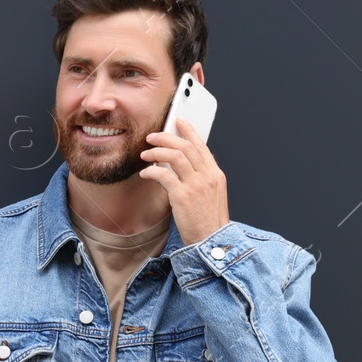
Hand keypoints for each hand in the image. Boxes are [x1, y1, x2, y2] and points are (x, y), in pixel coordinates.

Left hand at [139, 116, 229, 245]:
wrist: (212, 240)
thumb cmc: (208, 221)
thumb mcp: (212, 195)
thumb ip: (200, 178)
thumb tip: (180, 165)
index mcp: (216, 174)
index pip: (201, 145)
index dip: (189, 130)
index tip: (178, 120)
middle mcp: (207, 176)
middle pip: (186, 146)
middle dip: (166, 138)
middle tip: (152, 137)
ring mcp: (196, 185)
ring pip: (174, 156)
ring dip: (156, 152)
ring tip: (145, 154)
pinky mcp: (182, 196)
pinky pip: (163, 175)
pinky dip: (152, 171)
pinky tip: (145, 173)